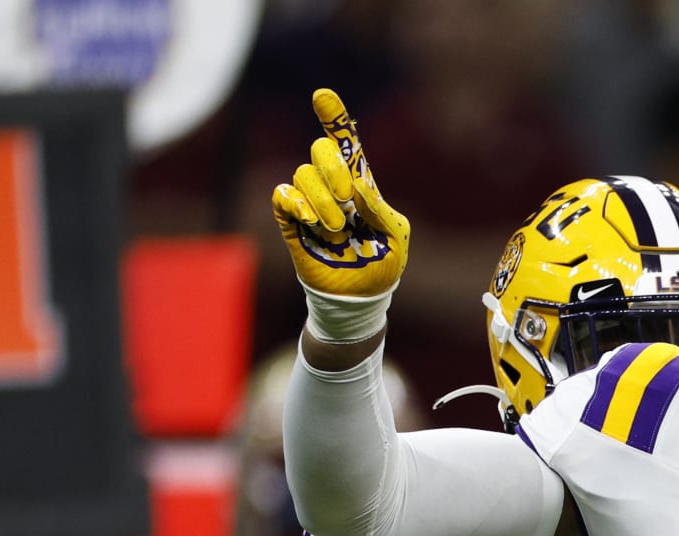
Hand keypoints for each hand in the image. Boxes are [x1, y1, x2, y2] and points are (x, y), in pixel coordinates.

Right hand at [271, 88, 409, 338]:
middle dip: (333, 168)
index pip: (345, 144)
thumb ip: (380, 208)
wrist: (362, 297)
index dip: (333, 118)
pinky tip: (310, 219)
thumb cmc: (383, 263)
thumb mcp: (395, 235)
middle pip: (320, 150)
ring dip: (322, 200)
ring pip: (302, 175)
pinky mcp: (293, 223)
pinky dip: (295, 203)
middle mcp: (332, 188)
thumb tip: (357, 184)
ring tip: (337, 230)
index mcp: (360, 185)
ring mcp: (311, 204)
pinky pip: (282, 196)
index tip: (322, 95)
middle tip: (348, 197)